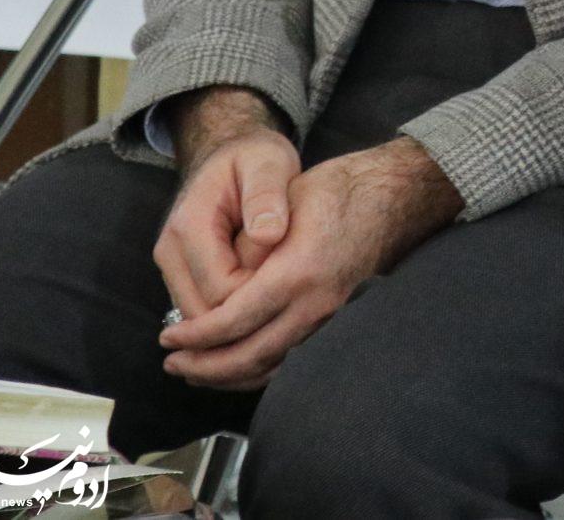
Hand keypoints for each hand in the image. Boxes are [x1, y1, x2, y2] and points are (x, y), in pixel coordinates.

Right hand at [154, 89, 297, 322]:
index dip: (259, 295)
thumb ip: (266, 196)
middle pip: (205, 314)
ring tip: (283, 297)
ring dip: (239, 317)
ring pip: (203, 318)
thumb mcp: (268, 163)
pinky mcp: (184, 274)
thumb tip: (269, 236)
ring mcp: (173, 266)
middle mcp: (170, 252)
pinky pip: (207, 309)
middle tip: (292, 296)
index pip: (220, 289)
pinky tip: (268, 297)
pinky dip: (234, 312)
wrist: (231, 153)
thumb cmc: (254, 158)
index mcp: (189, 226)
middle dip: (248, 314)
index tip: (293, 279)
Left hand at [159, 137, 460, 389]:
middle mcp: (316, 303)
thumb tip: (215, 290)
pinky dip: (260, 367)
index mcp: (298, 272)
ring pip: (273, 365)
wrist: (394, 195)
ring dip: (231, 375)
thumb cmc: (339, 189)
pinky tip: (239, 364)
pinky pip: (292, 357)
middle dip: (206, 366)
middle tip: (174, 364)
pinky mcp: (335, 317)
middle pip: (251, 356)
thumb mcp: (285, 201)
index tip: (169, 337)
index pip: (234, 321)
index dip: (196, 336)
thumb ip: (248, 246)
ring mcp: (330, 314)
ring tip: (198, 372)